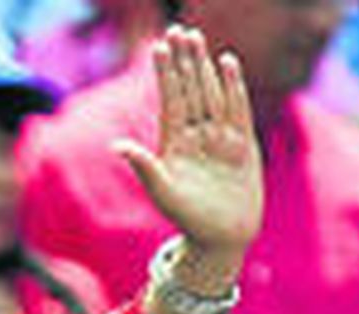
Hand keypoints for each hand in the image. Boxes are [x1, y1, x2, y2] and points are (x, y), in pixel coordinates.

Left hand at [113, 26, 262, 262]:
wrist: (222, 238)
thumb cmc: (189, 219)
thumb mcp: (163, 192)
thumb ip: (144, 166)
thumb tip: (116, 146)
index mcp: (174, 143)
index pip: (170, 100)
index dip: (165, 73)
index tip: (159, 45)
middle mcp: (196, 135)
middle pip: (190, 89)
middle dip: (185, 61)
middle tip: (180, 30)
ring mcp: (220, 137)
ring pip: (211, 93)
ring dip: (205, 67)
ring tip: (197, 38)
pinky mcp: (242, 143)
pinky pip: (237, 108)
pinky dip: (233, 86)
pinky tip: (227, 63)